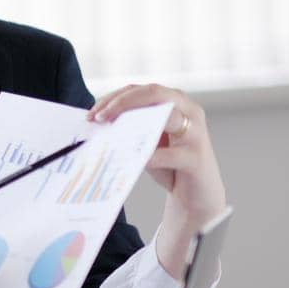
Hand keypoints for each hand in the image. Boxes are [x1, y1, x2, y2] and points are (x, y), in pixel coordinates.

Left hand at [88, 84, 226, 277]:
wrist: (195, 197)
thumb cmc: (168, 165)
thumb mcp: (146, 141)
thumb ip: (130, 128)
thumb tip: (97, 122)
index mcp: (175, 103)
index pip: (140, 90)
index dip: (114, 97)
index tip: (92, 113)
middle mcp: (190, 111)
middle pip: (154, 93)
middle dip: (122, 102)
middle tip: (99, 118)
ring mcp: (196, 133)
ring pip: (168, 117)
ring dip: (135, 123)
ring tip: (110, 133)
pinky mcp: (197, 158)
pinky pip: (170, 155)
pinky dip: (150, 157)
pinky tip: (132, 161)